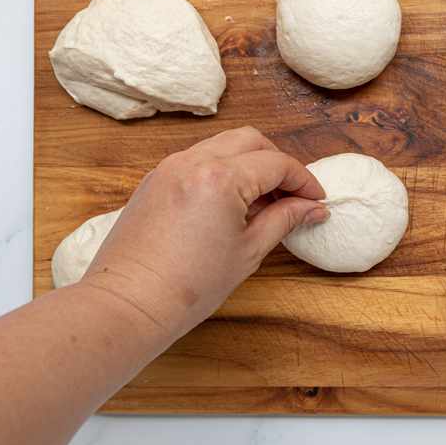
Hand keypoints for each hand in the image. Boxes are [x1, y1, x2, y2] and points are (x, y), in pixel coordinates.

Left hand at [80, 125, 327, 340]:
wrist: (129, 303)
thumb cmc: (187, 286)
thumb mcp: (247, 252)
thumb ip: (283, 221)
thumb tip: (311, 208)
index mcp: (221, 177)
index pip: (276, 163)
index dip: (303, 180)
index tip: (316, 200)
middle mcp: (192, 162)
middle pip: (250, 141)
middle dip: (276, 163)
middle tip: (291, 197)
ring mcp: (168, 168)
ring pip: (220, 147)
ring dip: (247, 165)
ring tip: (260, 203)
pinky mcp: (152, 181)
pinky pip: (194, 161)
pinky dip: (218, 172)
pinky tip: (228, 206)